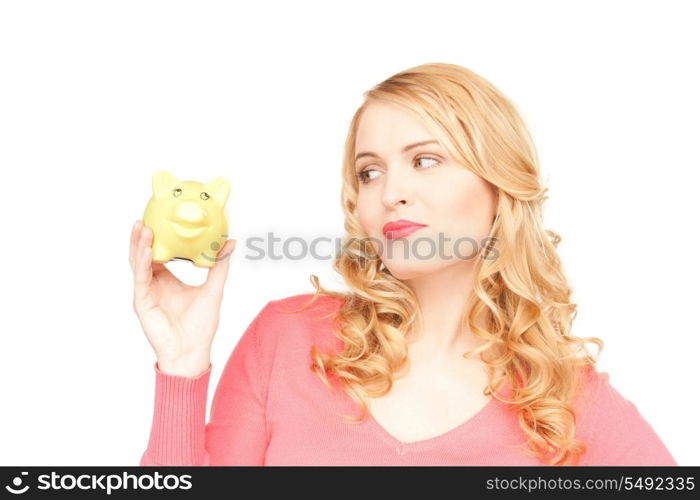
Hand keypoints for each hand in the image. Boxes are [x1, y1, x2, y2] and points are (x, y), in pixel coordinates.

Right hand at [129, 220, 235, 375]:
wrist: (193, 352)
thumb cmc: (201, 325)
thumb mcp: (214, 289)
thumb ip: (219, 265)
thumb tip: (230, 242)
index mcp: (166, 279)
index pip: (157, 253)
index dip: (156, 237)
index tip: (158, 218)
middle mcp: (153, 284)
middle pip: (142, 255)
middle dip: (142, 237)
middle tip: (144, 218)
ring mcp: (145, 293)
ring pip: (137, 264)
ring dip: (139, 246)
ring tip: (143, 228)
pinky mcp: (142, 303)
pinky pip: (141, 280)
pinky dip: (143, 264)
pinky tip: (147, 251)